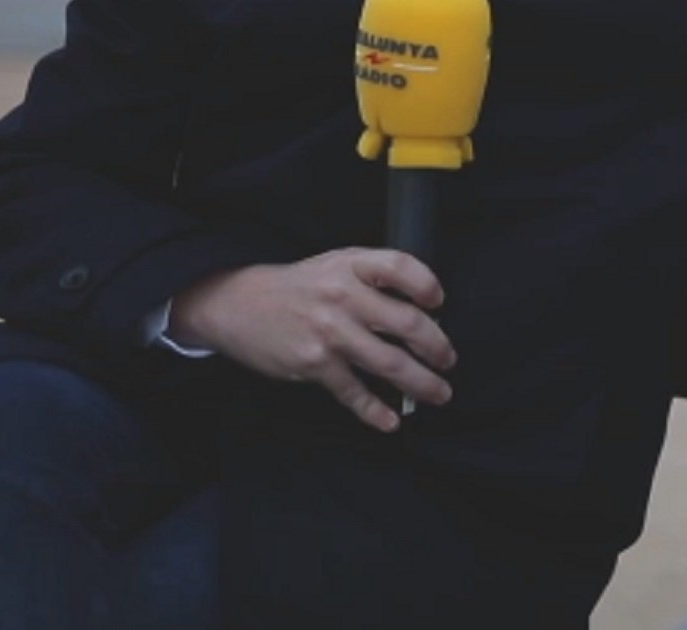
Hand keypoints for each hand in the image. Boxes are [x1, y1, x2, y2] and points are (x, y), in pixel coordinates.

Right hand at [169, 248, 454, 431]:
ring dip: (421, 383)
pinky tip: (390, 421)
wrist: (239, 305)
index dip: (426, 285)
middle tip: (448, 360)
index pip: (400, 267)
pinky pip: (354, 392)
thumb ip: (373, 280)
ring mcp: (330, 332)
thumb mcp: (335, 266)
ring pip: (389, 363)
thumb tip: (422, 310)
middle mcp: (343, 297)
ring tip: (439, 393)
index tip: (439, 303)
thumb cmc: (298, 287)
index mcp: (351, 265)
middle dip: (436, 347)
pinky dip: (375, 411)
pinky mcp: (315, 364)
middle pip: (407, 322)